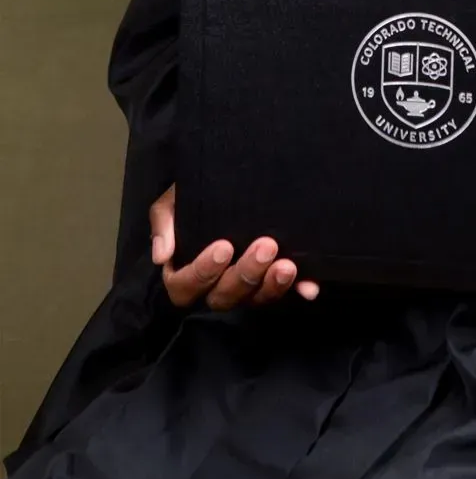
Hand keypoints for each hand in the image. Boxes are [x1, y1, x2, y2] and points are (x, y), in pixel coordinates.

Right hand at [150, 185, 319, 309]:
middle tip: (266, 245)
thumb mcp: (174, 200)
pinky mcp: (270, 280)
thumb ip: (165, 221)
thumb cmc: (195, 194)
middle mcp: (214, 286)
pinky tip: (310, 287)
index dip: (202, 273)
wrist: (226, 179)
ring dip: (272, 286)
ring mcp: (244, 286)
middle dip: (246, 274)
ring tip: (287, 265)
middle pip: (224, 297)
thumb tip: (163, 256)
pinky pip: (284, 292)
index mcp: (186, 271)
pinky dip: (297, 290)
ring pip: (254, 299)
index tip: (223, 246)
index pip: (185, 286)